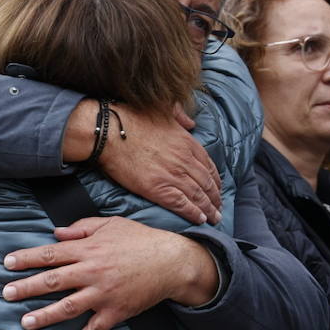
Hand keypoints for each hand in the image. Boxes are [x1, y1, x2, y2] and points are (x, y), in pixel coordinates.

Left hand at [3, 216, 219, 329]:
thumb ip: (81, 228)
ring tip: (25, 322)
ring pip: (68, 306)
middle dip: (27, 287)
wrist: (173, 261)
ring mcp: (103, 294)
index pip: (50, 254)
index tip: (7, 263)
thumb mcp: (110, 224)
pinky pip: (95, 329)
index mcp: (88, 249)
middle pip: (53, 281)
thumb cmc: (141, 239)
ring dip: (45, 315)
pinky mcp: (117, 311)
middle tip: (6, 293)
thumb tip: (56, 232)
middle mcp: (92, 272)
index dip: (27, 258)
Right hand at [63, 101, 221, 223]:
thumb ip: (180, 115)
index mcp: (187, 142)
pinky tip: (200, 219)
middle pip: (207, 183)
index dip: (216, 179)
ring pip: (198, 196)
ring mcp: (173, 176)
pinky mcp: (159, 189)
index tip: (218, 187)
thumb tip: (191, 122)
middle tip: (219, 207)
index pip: (209, 165)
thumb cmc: (132, 118)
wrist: (110, 133)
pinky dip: (194, 213)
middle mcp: (185, 160)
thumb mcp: (163, 109)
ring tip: (214, 218)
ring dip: (209, 209)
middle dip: (215, 198)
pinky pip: (183, 205)